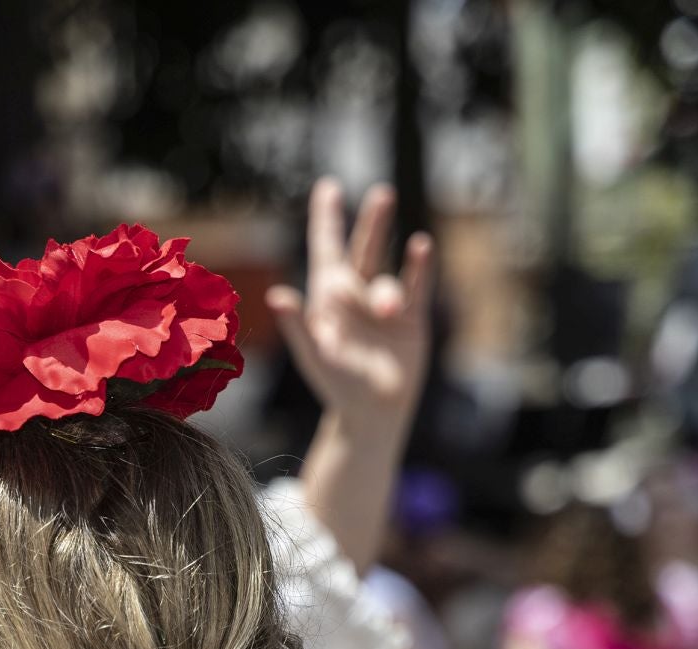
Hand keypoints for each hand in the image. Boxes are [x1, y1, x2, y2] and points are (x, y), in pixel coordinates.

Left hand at [269, 179, 433, 434]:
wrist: (372, 413)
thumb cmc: (336, 386)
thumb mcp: (315, 355)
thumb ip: (297, 325)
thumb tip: (277, 296)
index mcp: (327, 299)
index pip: (326, 250)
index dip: (327, 219)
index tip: (329, 187)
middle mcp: (355, 296)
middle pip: (364, 249)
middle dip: (371, 222)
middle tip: (381, 194)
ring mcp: (383, 306)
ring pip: (387, 276)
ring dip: (387, 292)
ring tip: (388, 314)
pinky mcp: (411, 319)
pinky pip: (416, 285)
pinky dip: (419, 266)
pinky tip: (420, 245)